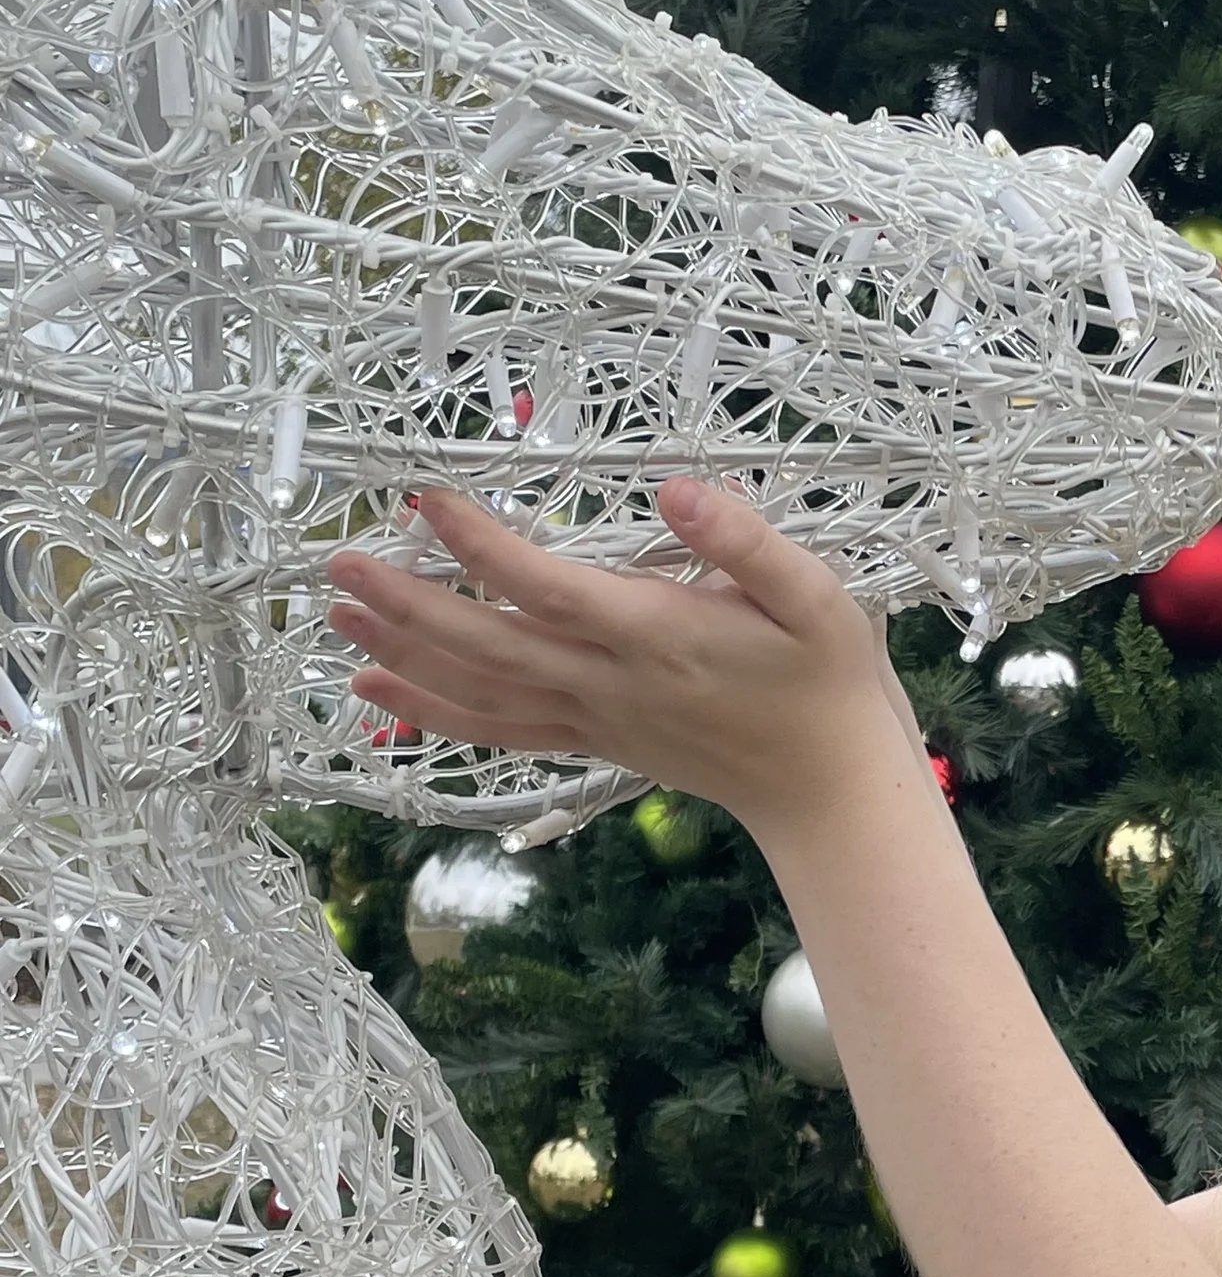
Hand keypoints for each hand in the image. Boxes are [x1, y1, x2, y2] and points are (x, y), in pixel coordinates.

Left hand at [324, 481, 922, 839]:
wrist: (829, 787)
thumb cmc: (829, 682)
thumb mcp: (816, 598)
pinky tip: (378, 694)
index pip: (546, 588)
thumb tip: (675, 489)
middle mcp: (611, 682)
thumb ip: (746, 541)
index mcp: (658, 635)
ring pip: (479, 691)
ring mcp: (595, 717)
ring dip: (402, 657)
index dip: (479, 545)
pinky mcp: (591, 740)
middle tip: (339, 562)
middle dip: (408, 605)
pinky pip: (498, 730)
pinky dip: (433, 713)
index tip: (426, 498)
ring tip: (336, 619)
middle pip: (488, 644)